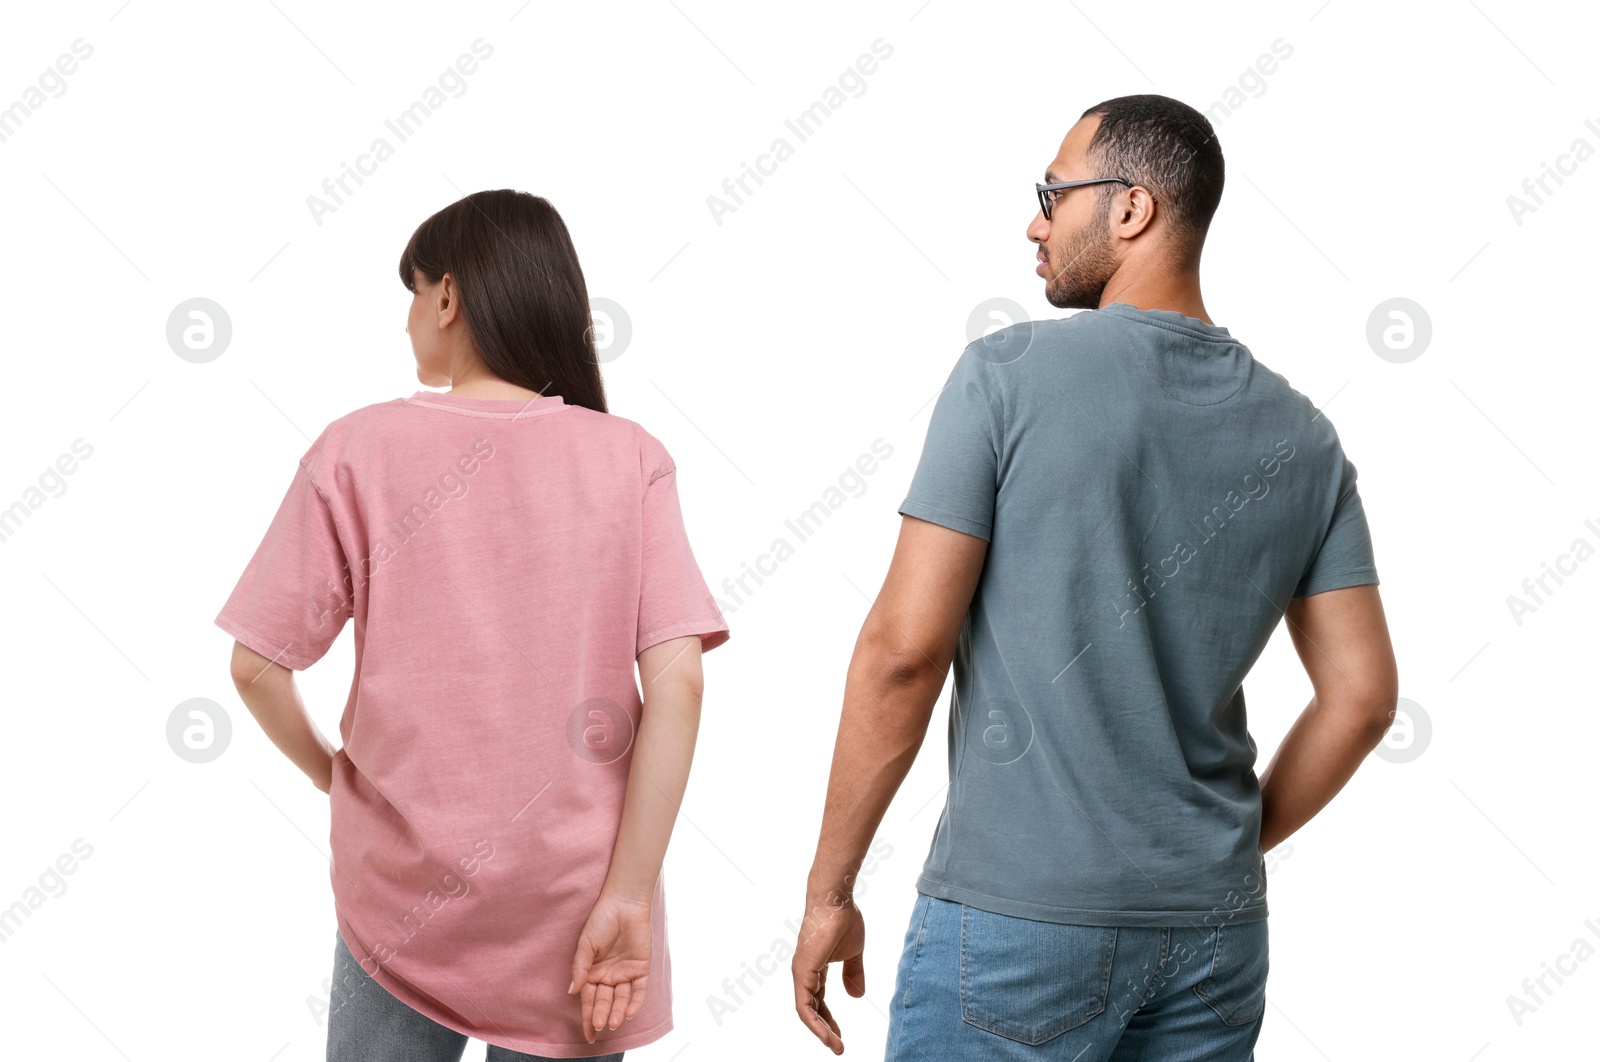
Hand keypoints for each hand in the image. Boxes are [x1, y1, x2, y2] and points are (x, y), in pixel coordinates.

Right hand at [569, 891, 652, 1043]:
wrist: (623, 904)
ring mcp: (626, 973)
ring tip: (612, 1022)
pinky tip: (629, 1012)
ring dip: (617, 1012)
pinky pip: (640, 990)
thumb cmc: (601, 921)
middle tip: (599, 1026)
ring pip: (622, 999)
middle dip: (601, 1015)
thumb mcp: (585, 945)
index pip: (589, 1001)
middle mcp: (609, 976)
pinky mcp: (641, 968)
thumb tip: (572, 992)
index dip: (588, 1018)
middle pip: (605, 1002)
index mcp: (592, 973)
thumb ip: (579, 968)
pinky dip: (636, 1002)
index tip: (588, 1035)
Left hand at [791, 890, 865, 1053]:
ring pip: (806, 1012)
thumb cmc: (843, 920)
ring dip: (820, 1031)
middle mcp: (804, 972)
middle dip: (825, 1030)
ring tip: (835, 1046)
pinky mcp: (802, 971)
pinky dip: (814, 1022)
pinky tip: (826, 1034)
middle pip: (811, 1009)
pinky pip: (804, 1005)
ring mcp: (801, 972)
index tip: (840, 1035)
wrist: (836, 900)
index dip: (828, 1019)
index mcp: (814, 968)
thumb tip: (856, 996)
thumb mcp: (853, 953)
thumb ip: (853, 974)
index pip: (818, 1001)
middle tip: (838, 1047)